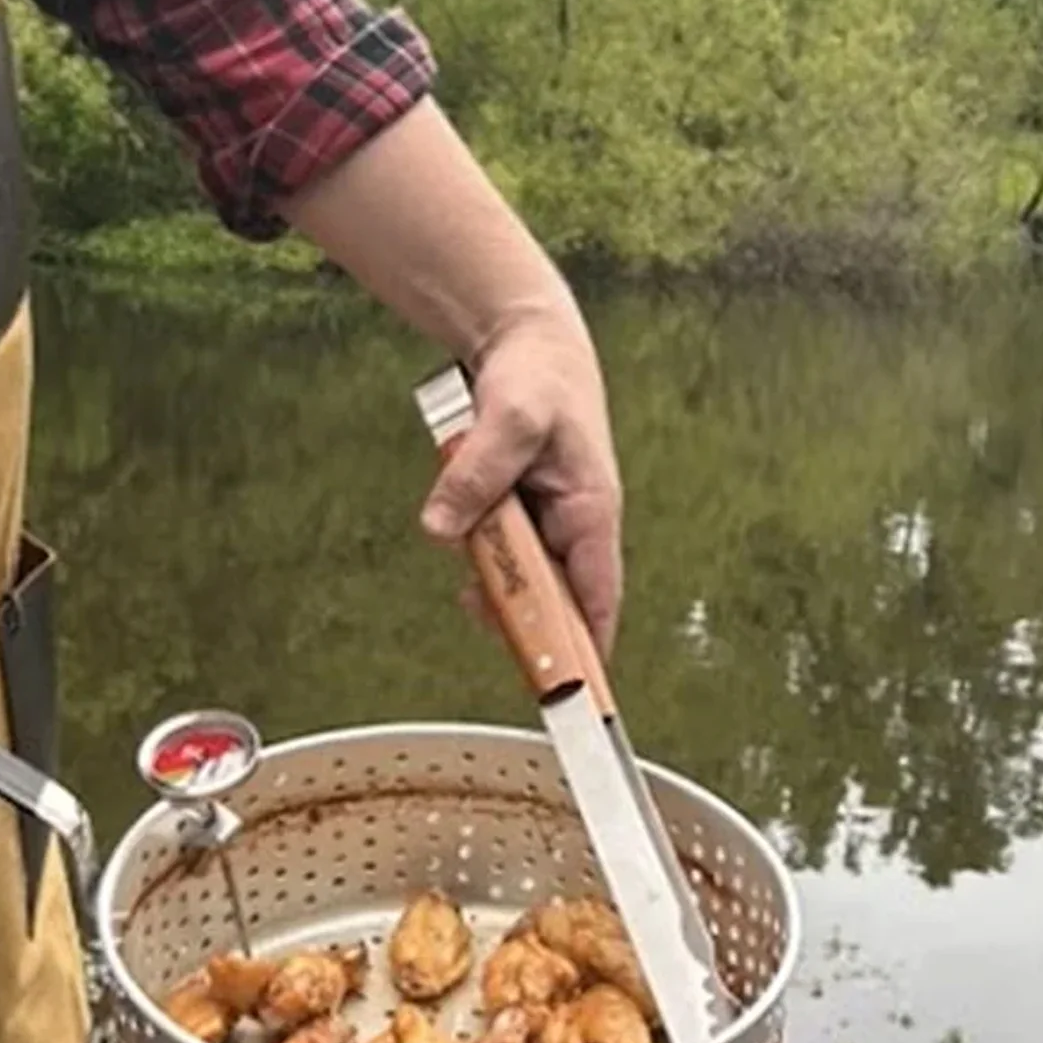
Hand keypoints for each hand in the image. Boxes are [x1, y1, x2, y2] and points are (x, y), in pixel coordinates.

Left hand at [420, 310, 623, 652]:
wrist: (527, 342)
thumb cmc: (540, 376)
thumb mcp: (509, 418)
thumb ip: (476, 473)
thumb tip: (443, 526)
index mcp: (592, 511)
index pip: (598, 600)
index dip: (586, 652)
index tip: (574, 699)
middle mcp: (575, 526)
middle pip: (551, 600)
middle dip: (515, 610)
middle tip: (478, 600)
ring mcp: (545, 523)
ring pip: (516, 578)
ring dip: (486, 570)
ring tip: (466, 532)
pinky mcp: (517, 515)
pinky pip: (495, 551)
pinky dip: (474, 546)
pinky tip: (460, 522)